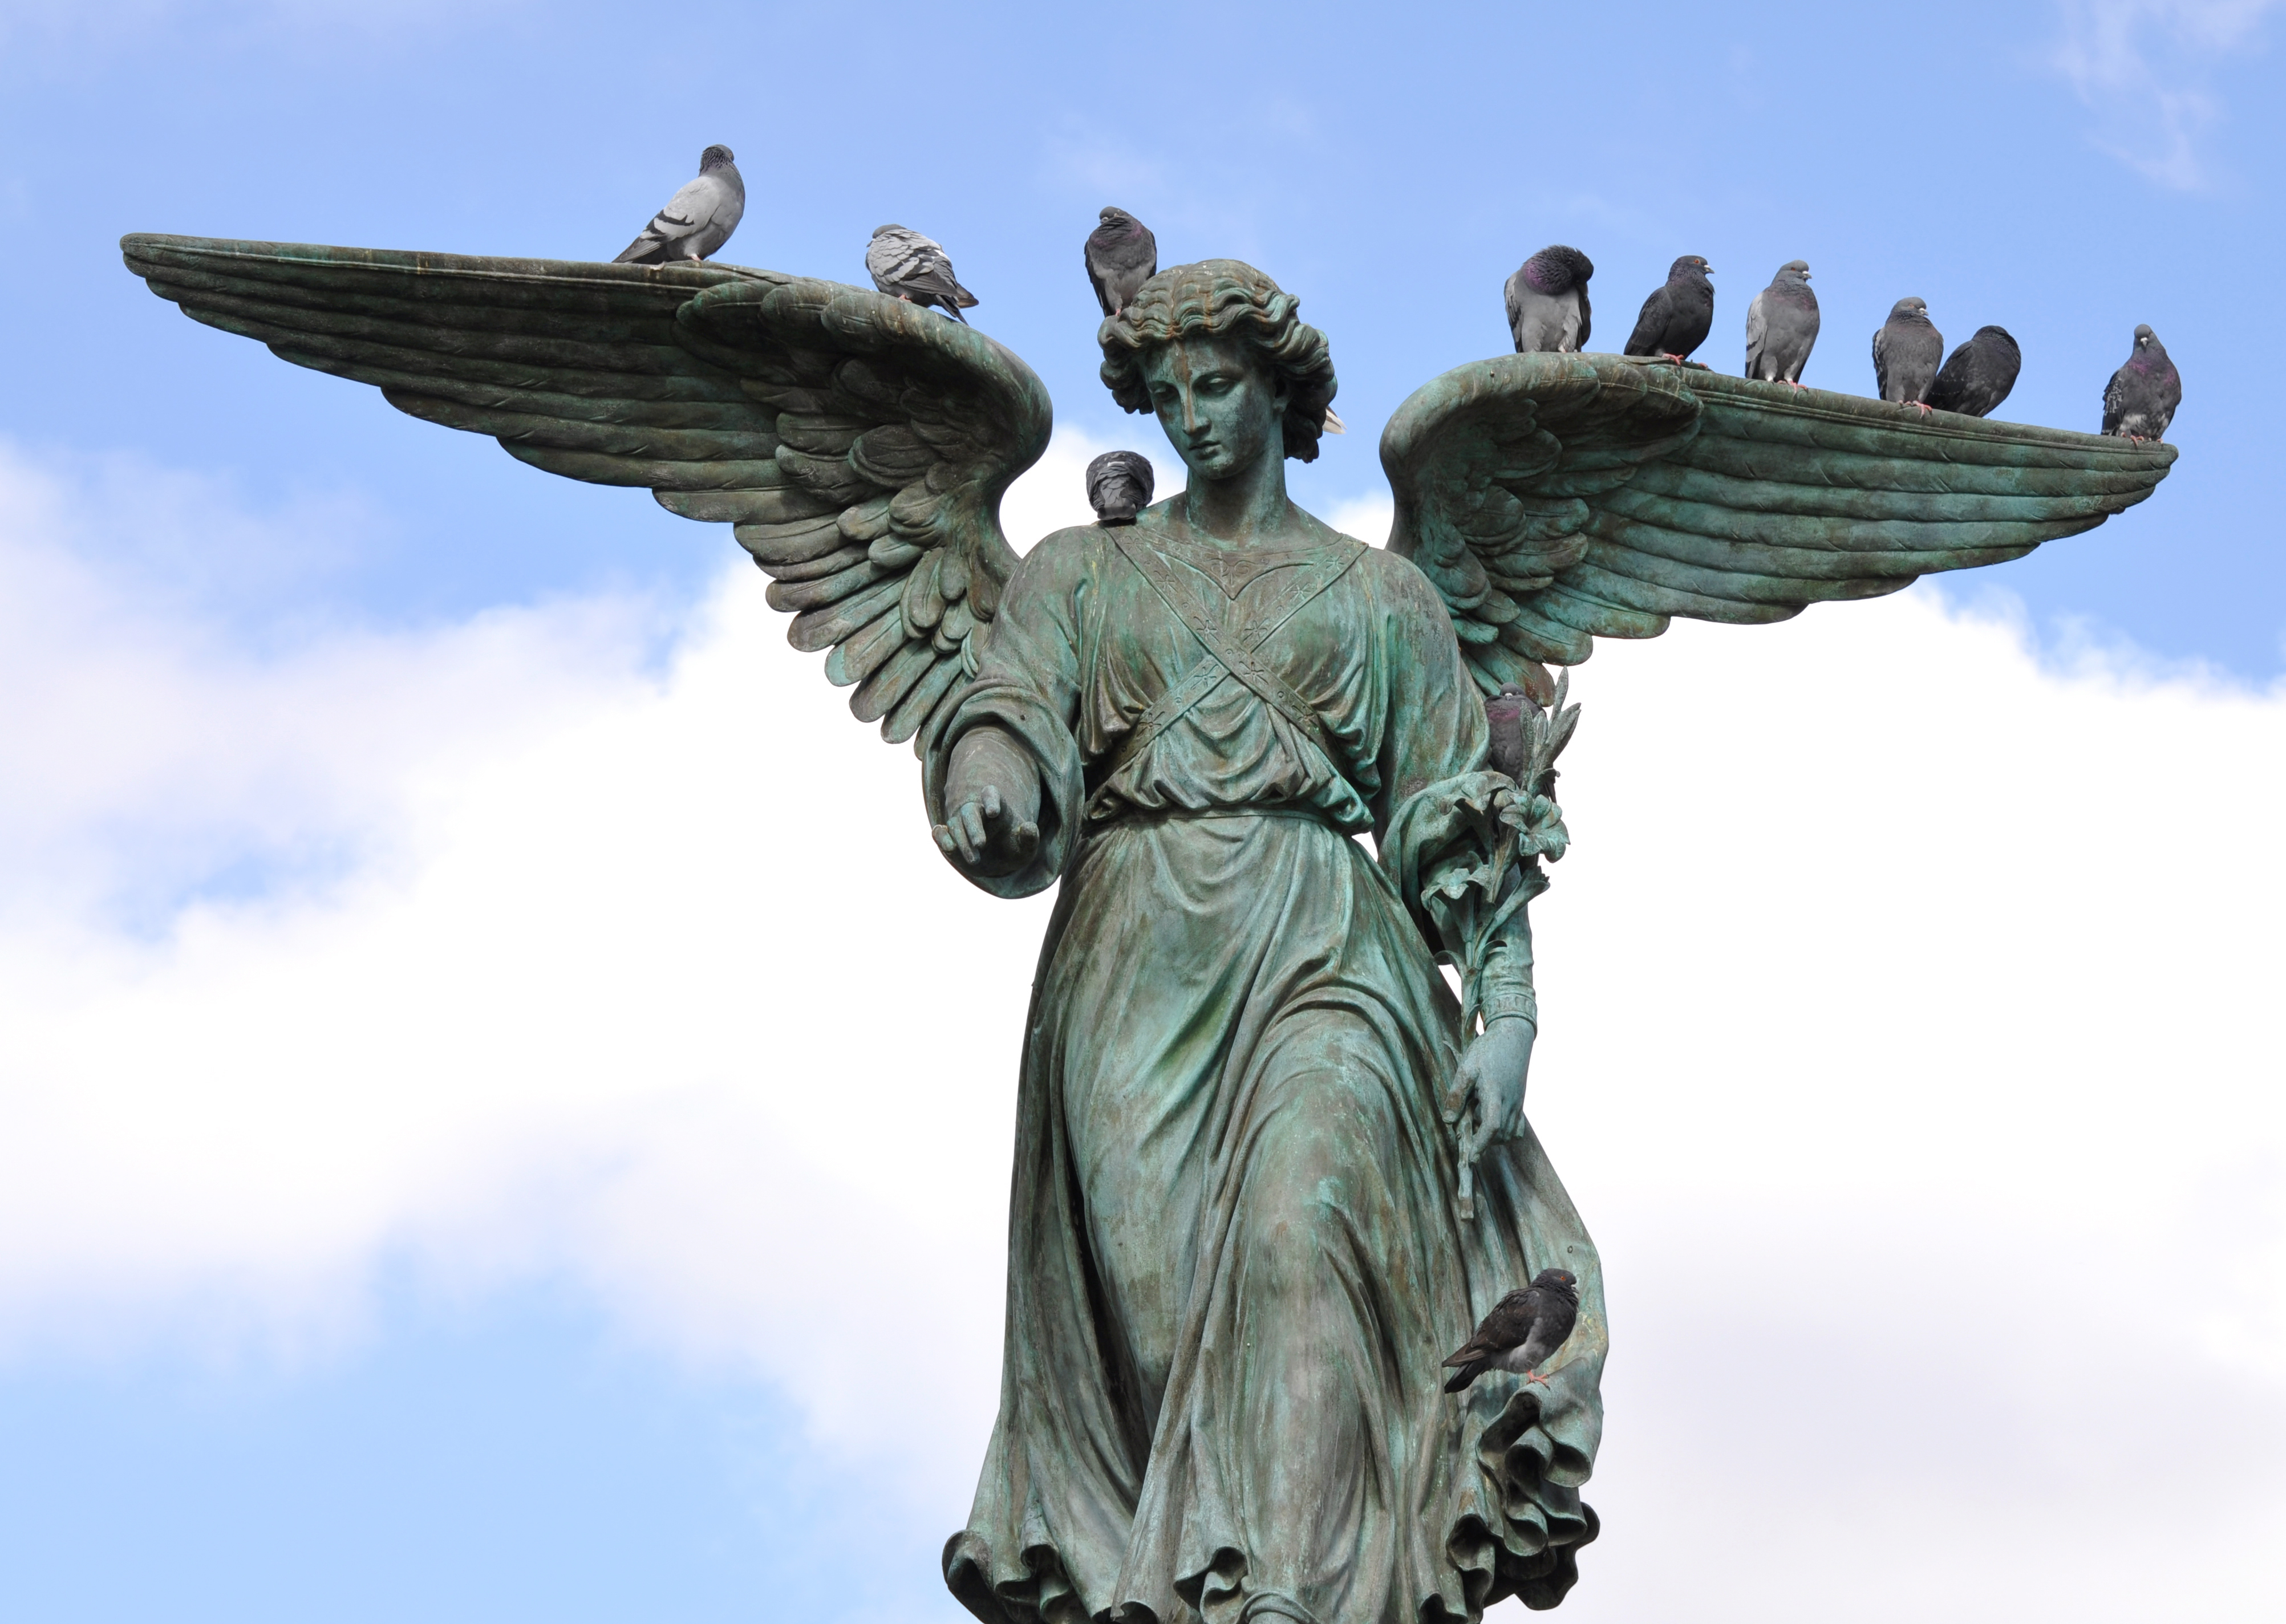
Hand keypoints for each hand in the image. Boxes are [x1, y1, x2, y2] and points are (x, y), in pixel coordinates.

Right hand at [933, 782, 1039, 877]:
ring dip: (963, 842)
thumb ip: (1030, 837)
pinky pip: (940, 832)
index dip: (990, 800)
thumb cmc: (1014, 848)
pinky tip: (949, 847)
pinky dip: (940, 837)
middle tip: (981, 845)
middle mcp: (977, 813)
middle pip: (969, 811)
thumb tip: (1029, 827)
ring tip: (975, 860)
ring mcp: (961, 824)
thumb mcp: (1026, 847)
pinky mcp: (949, 837)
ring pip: (955, 825)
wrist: (999, 862)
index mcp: (997, 808)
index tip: (993, 812)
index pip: (990, 794)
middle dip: (974, 828)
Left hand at [1444, 1015, 1534, 1169]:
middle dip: (1483, 1142)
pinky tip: (1492, 1123)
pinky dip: (1506, 1133)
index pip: (1491, 1126)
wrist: (1513, 1036)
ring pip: (1509, 1133)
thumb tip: (1448, 1121)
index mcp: (1494, 1093)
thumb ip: (1457, 1095)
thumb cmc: (1487, 1050)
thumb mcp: (1466, 1068)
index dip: (1481, 1145)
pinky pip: (1517, 1128)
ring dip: (1493, 1137)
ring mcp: (1518, 1103)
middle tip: (1467, 1133)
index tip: (1470, 1158)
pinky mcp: (1520, 1102)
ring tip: (1477, 1122)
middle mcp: (1509, 1102)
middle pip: (1500, 1135)